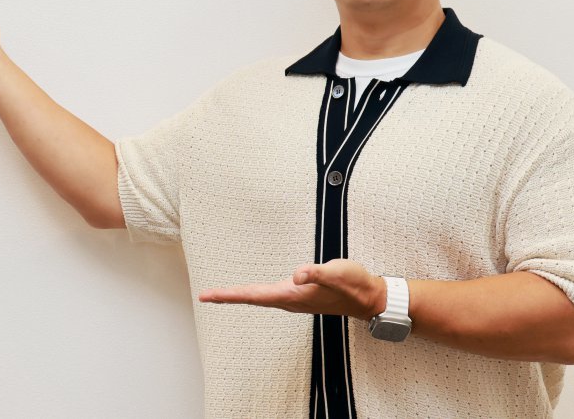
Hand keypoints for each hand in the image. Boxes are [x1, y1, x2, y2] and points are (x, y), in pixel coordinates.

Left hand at [198, 259, 387, 320]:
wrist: (368, 298)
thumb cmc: (353, 284)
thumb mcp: (337, 273)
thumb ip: (316, 273)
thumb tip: (296, 274)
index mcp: (292, 295)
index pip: (254, 295)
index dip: (230, 295)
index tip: (208, 296)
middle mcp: (289, 300)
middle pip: (252, 299)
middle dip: (228, 297)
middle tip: (204, 295)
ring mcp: (293, 299)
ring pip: (259, 298)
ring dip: (239, 296)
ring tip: (220, 294)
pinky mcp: (299, 295)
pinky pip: (269, 295)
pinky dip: (254, 293)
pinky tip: (251, 292)